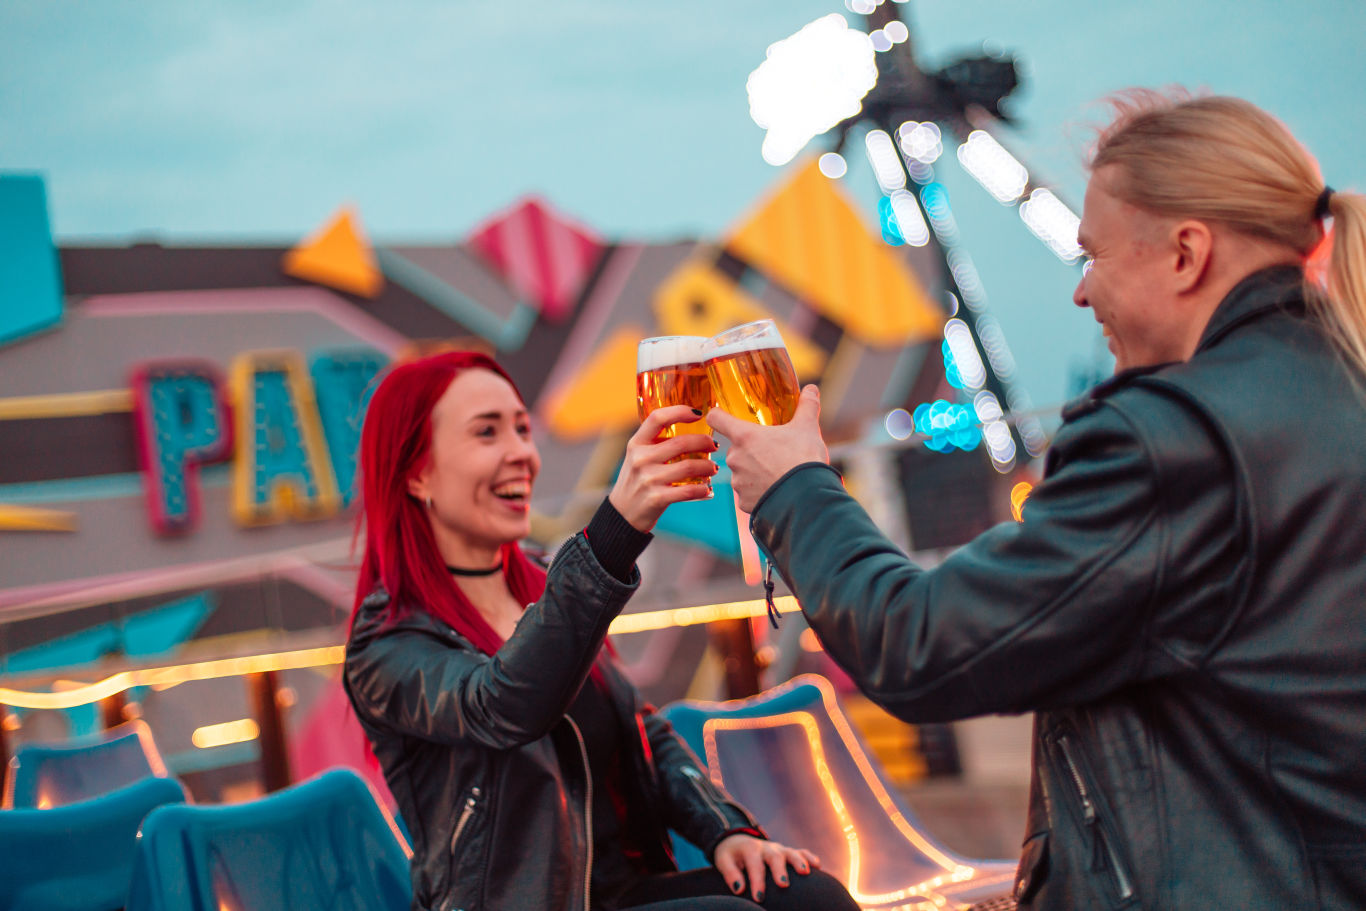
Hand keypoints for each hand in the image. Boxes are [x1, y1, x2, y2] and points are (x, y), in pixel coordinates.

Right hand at [609, 405, 717, 532]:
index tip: (698, 413)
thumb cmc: (637, 480)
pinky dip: (702, 489)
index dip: (680, 411)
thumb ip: (656, 442)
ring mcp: (648, 479)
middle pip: (680, 443)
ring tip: (713, 468)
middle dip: (704, 442)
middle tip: (714, 445)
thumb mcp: (638, 456)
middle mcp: (640, 458)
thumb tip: (692, 429)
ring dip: (707, 467)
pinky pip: (688, 490)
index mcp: (636, 443)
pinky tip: (706, 488)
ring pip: (688, 466)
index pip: (658, 418)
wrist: (622, 513)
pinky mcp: (656, 498)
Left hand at [706, 385, 827, 512]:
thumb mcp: (808, 427)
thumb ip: (807, 405)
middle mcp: (735, 458)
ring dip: (754, 471)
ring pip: (742, 472)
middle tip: (772, 452)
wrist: (808, 497)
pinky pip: (748, 494)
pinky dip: (759, 492)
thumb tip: (812, 388)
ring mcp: (738, 482)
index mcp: (745, 436)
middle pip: (734, 448)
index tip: (722, 415)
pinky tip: (776, 490)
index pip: (716, 418)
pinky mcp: (745, 503)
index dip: (718, 414)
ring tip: (778, 473)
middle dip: (750, 450)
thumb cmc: (804, 459)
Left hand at [713, 833, 820, 902]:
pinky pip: (800, 851)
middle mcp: (767, 848)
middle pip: (775, 857)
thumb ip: (730, 874)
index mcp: (750, 849)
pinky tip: (818, 866)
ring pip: (791, 852)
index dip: (757, 882)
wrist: (737, 839)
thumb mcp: (724, 861)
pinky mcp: (786, 851)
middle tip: (783, 884)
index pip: (755, 866)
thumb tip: (739, 889)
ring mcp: (779, 848)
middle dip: (780, 870)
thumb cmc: (731, 855)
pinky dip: (809, 857)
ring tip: (805, 872)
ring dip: (798, 861)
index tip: (759, 897)